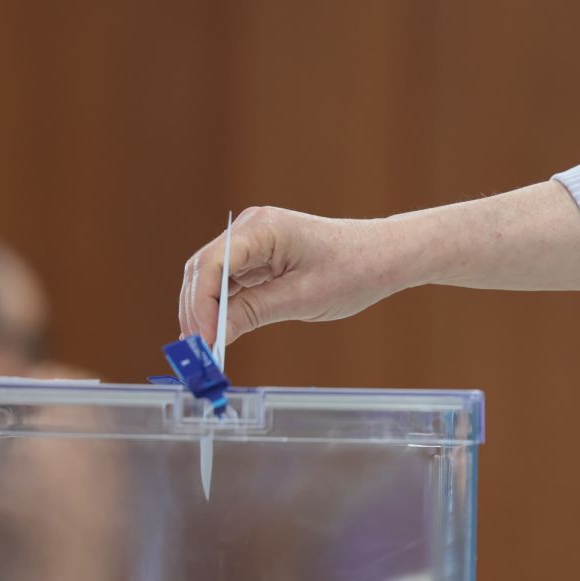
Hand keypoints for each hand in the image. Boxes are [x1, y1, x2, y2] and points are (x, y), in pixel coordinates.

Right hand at [178, 207, 408, 347]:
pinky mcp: (258, 256)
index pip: (213, 263)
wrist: (384, 255)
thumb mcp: (303, 298)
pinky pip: (227, 281)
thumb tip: (215, 337)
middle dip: (195, 311)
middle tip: (198, 352)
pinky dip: (219, 308)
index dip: (202, 304)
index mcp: (263, 227)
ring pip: (210, 277)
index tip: (205, 340)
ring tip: (204, 348)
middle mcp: (251, 228)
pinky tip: (217, 332)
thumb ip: (254, 313)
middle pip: (203, 269)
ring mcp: (252, 241)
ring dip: (203, 311)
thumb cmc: (354, 268)